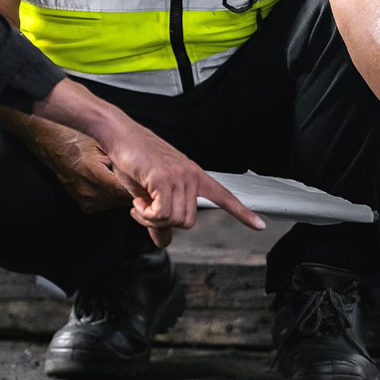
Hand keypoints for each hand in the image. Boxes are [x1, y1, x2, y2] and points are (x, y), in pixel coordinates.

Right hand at [36, 80, 265, 245]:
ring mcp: (180, 176)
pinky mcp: (164, 179)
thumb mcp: (149, 194)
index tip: (260, 225)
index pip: (224, 196)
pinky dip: (146, 215)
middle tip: (143, 209)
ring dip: (151, 218)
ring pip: (175, 220)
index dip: (242, 213)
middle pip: (188, 222)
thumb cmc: (134, 162)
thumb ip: (159, 218)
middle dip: (162, 222)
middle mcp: (192, 176)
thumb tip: (164, 243)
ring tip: (140, 201)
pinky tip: (138, 200)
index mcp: (194, 176)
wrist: (119, 136)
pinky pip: (161, 214)